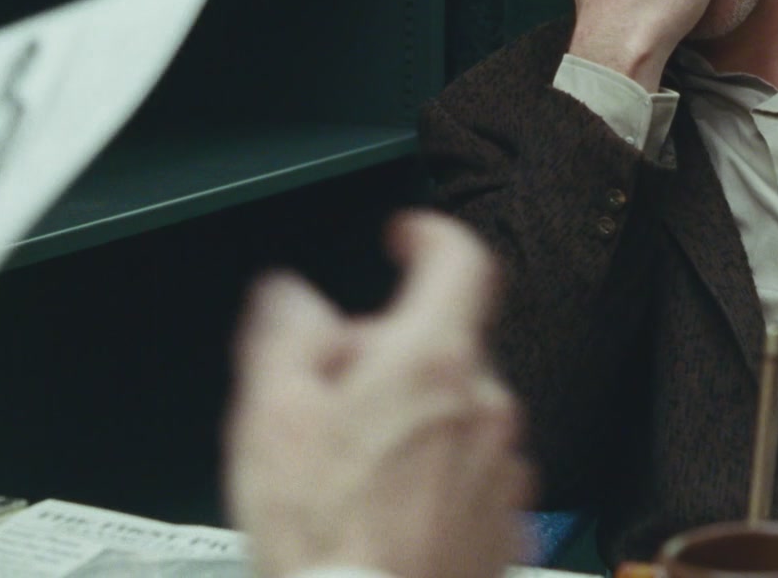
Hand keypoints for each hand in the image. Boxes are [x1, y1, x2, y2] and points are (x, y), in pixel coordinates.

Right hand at [224, 213, 531, 577]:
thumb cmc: (325, 539)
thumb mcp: (270, 418)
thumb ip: (285, 335)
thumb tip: (291, 298)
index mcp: (432, 362)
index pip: (462, 261)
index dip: (431, 236)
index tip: (407, 238)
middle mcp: (485, 408)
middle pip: (447, 347)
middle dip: (394, 358)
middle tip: (334, 400)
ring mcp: (503, 469)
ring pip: (459, 415)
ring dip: (415, 424)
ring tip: (352, 476)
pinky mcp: (507, 525)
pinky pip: (472, 475)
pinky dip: (436, 479)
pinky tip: (385, 515)